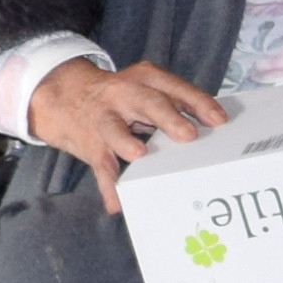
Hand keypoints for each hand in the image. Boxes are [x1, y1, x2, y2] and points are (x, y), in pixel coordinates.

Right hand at [24, 56, 224, 190]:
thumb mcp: (145, 89)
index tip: (219, 120)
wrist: (64, 96)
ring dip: (125, 141)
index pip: (174, 87)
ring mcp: (105, 118)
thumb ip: (176, 104)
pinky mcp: (92, 144)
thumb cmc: (120, 98)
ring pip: (114, 128)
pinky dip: (109, 186)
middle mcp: (124, 94)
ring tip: (138, 154)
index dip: (198, 102)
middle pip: (148, 102)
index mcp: (144, 80)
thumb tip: (216, 128)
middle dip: (168, 118)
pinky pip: (101, 166)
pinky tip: (117, 202)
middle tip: (188, 135)